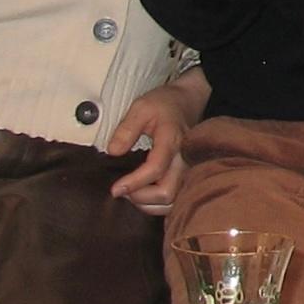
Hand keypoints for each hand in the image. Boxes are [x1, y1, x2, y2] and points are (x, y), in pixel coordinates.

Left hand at [106, 72, 208, 214]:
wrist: (190, 100)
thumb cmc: (165, 104)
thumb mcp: (142, 107)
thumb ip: (126, 129)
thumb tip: (113, 152)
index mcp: (172, 140)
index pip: (155, 169)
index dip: (133, 183)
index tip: (114, 189)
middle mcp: (185, 159)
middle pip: (167, 192)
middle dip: (141, 198)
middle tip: (123, 190)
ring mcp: (189, 168)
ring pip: (172, 201)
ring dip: (149, 204)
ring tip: (132, 193)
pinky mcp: (188, 174)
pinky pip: (176, 198)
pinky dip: (158, 203)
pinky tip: (145, 195)